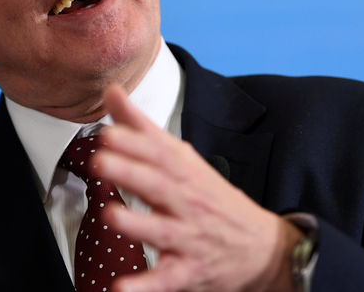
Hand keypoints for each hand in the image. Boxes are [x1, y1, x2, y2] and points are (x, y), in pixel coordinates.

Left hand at [95, 85, 301, 291]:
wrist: (263, 248)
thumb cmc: (212, 199)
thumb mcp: (183, 159)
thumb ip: (142, 127)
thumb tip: (112, 92)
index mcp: (185, 173)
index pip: (160, 152)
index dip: (134, 141)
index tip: (108, 130)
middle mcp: (188, 202)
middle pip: (158, 185)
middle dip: (130, 172)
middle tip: (100, 160)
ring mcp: (190, 237)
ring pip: (162, 230)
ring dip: (137, 223)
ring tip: (110, 215)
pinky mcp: (188, 271)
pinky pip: (166, 279)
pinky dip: (145, 286)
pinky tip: (120, 288)